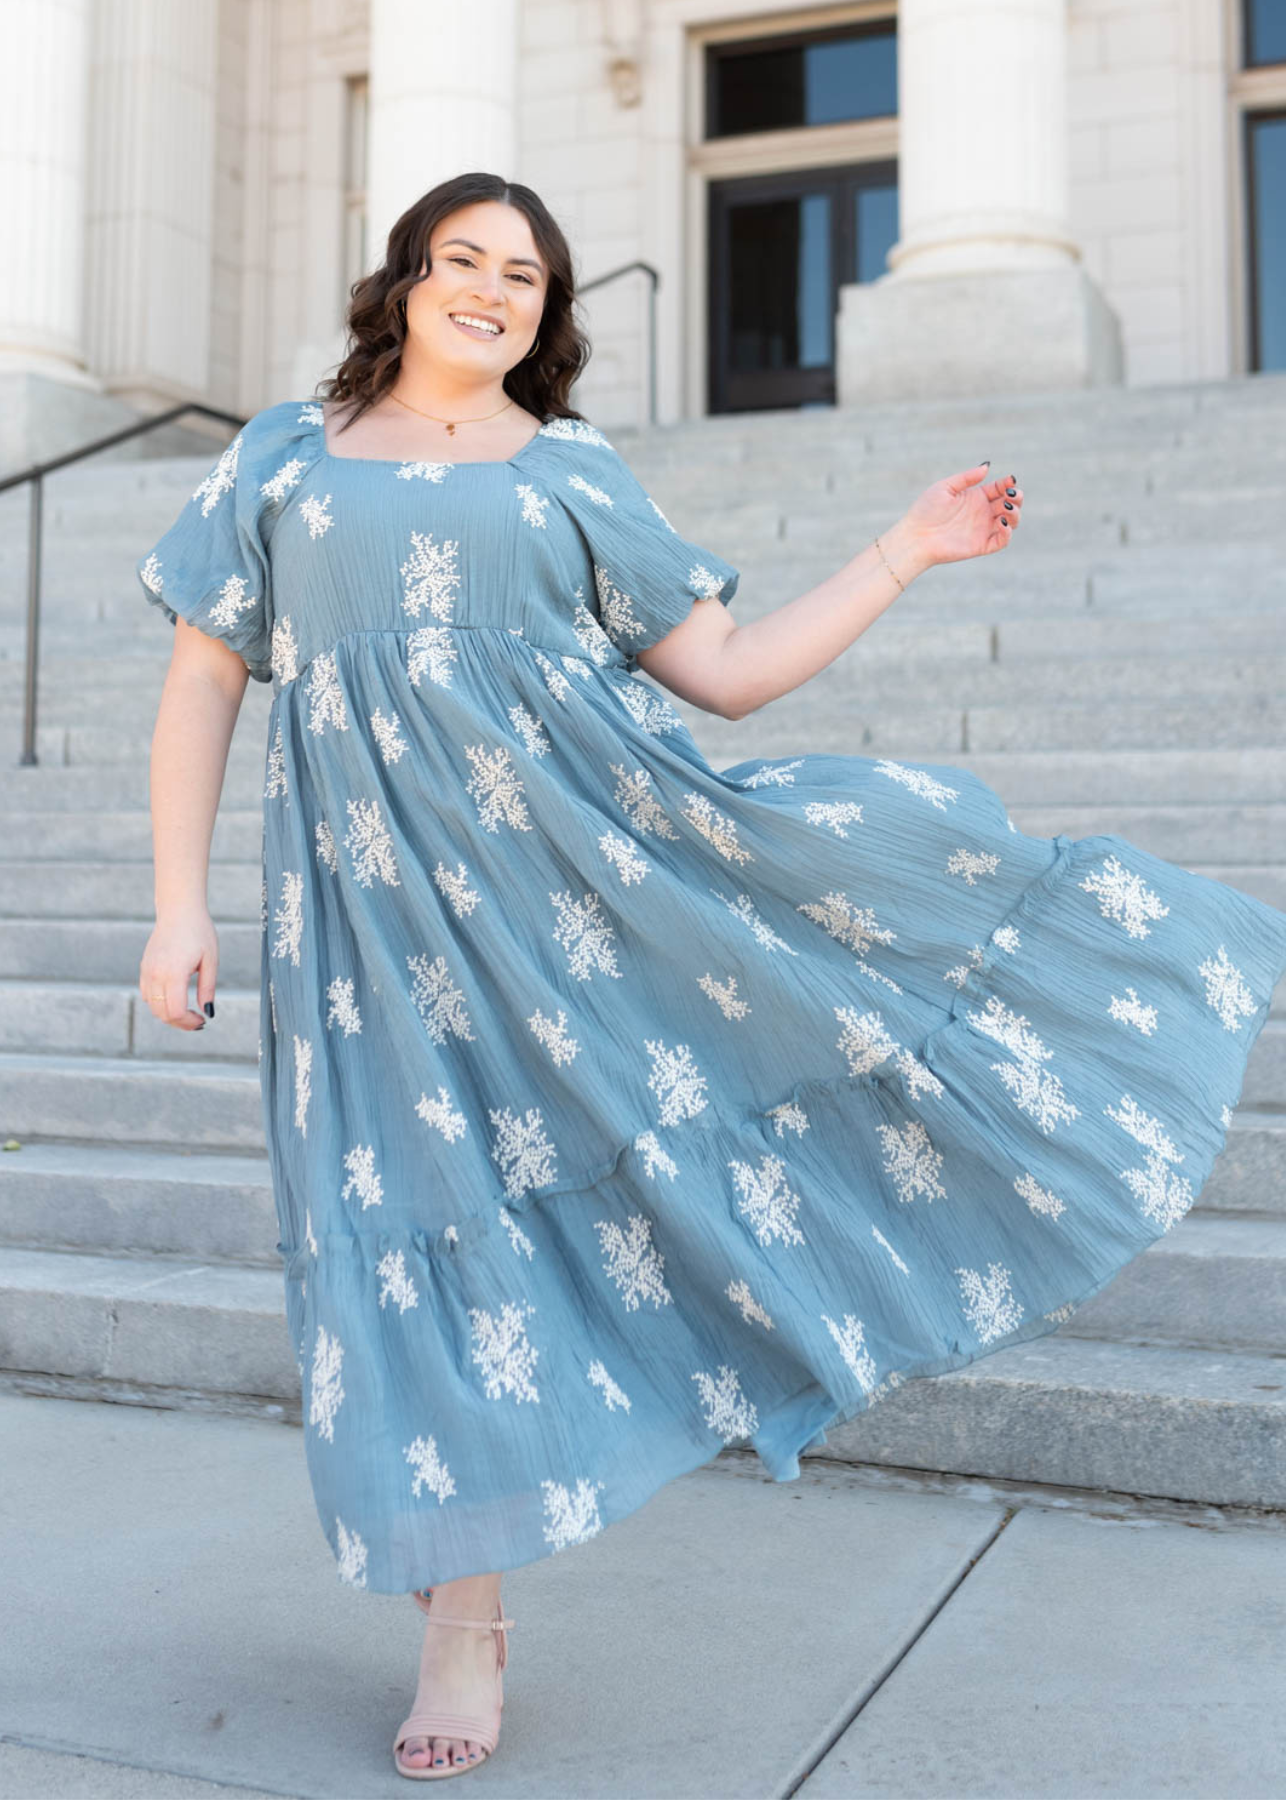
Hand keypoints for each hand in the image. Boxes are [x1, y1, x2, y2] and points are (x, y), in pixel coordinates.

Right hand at [140, 908, 217, 1030]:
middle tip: (197, 1021)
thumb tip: (208, 1013)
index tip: (202, 1021)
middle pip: (162, 1013)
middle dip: (180, 1023)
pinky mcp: (144, 968)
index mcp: (173, 972)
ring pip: (152, 1006)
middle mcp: (155, 974)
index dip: (189, 1023)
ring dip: (169, 1014)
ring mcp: (147, 971)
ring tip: (188, 1012)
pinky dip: (159, 1003)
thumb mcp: (211, 961)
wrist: (179, 911)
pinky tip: (175, 998)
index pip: (175, 1011)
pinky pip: (147, 995)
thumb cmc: (199, 932)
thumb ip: (208, 988)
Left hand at [901, 464, 1022, 566]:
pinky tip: (1002, 523)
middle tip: (1011, 495)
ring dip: (1015, 514)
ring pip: (1011, 522)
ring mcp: (983, 529)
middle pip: (1010, 504)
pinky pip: (1002, 541)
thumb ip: (966, 478)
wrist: (915, 537)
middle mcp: (982, 512)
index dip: (1008, 484)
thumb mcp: (945, 487)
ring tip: (1007, 508)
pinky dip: (1008, 533)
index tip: (1010, 481)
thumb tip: (987, 466)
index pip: (1000, 488)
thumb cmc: (925, 511)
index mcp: (975, 497)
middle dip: (1017, 497)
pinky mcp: (981, 546)